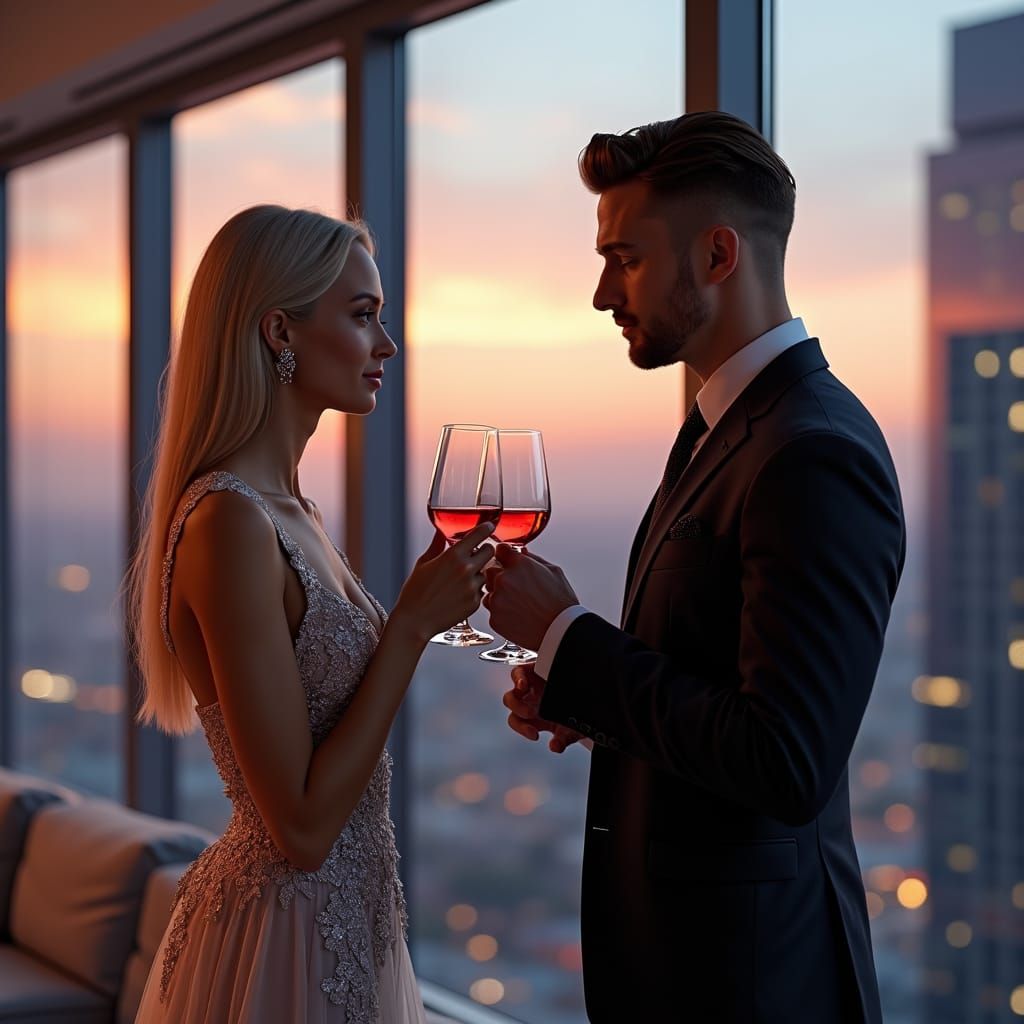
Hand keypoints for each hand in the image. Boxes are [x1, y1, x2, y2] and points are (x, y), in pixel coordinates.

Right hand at [392, 524, 494, 642]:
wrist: (414, 621)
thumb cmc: (415, 592)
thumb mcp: (423, 563)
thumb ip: (437, 545)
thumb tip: (441, 532)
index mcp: (453, 556)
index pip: (480, 534)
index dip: (486, 528)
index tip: (489, 527)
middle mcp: (466, 569)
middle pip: (490, 551)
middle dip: (485, 550)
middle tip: (477, 554)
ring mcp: (472, 587)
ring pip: (486, 572)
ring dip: (478, 573)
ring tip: (460, 580)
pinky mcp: (475, 603)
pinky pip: (481, 591)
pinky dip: (474, 590)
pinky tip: (458, 594)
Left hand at [483, 545, 578, 650]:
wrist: (561, 630)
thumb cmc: (561, 603)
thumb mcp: (553, 571)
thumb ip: (533, 559)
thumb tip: (522, 553)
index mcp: (519, 564)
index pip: (500, 550)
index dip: (505, 556)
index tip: (507, 561)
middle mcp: (504, 579)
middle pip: (490, 571)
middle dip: (500, 576)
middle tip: (517, 587)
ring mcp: (497, 599)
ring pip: (489, 592)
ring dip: (499, 595)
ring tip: (519, 604)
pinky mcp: (494, 618)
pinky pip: (492, 610)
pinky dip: (501, 612)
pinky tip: (518, 615)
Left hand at [502, 665, 586, 752]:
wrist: (590, 694)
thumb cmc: (578, 711)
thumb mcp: (573, 729)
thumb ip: (563, 740)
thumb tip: (555, 747)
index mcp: (535, 715)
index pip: (517, 721)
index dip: (522, 728)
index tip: (535, 735)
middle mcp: (530, 700)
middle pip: (511, 704)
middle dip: (519, 711)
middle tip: (532, 714)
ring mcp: (531, 685)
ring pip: (513, 690)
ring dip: (516, 696)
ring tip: (525, 697)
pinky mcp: (534, 669)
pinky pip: (518, 672)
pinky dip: (518, 677)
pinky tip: (524, 683)